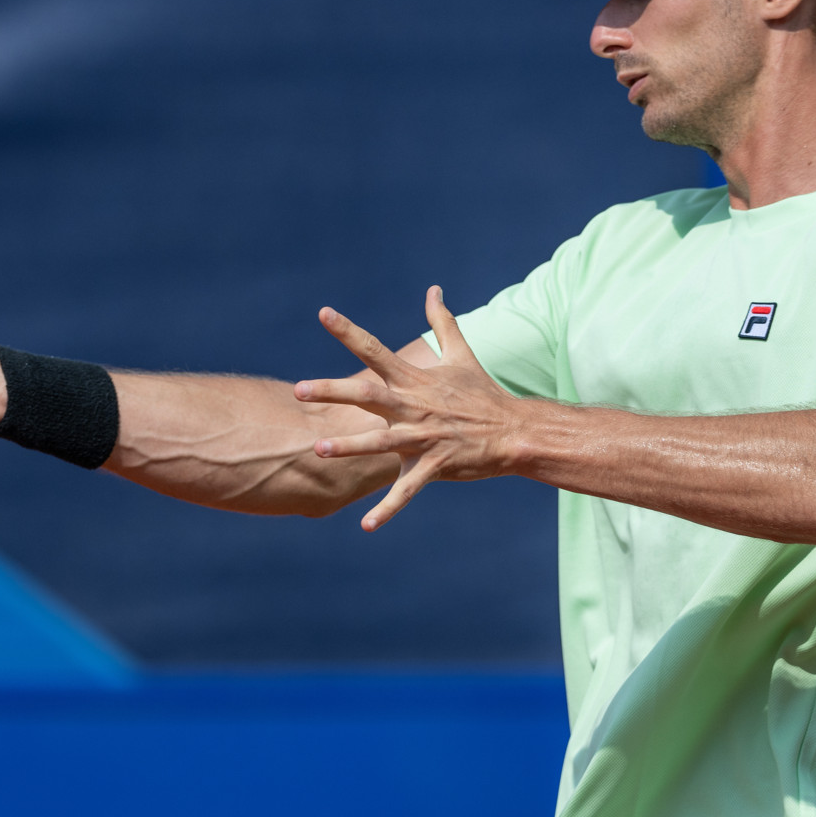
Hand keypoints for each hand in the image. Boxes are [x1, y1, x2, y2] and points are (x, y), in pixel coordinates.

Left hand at [293, 287, 524, 530]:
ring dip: (350, 447)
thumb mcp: (462, 354)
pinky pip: (406, 490)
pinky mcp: (434, 466)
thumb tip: (433, 289)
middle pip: (369, 394)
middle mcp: (414, 406)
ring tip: (319, 449)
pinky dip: (388, 509)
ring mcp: (423, 438)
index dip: (348, 331)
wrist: (515, 432)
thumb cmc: (483, 393)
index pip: (375, 350)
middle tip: (300, 388)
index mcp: (414, 380)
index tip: (323, 313)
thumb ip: (442, 322)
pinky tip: (366, 526)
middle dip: (334, 390)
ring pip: (381, 443)